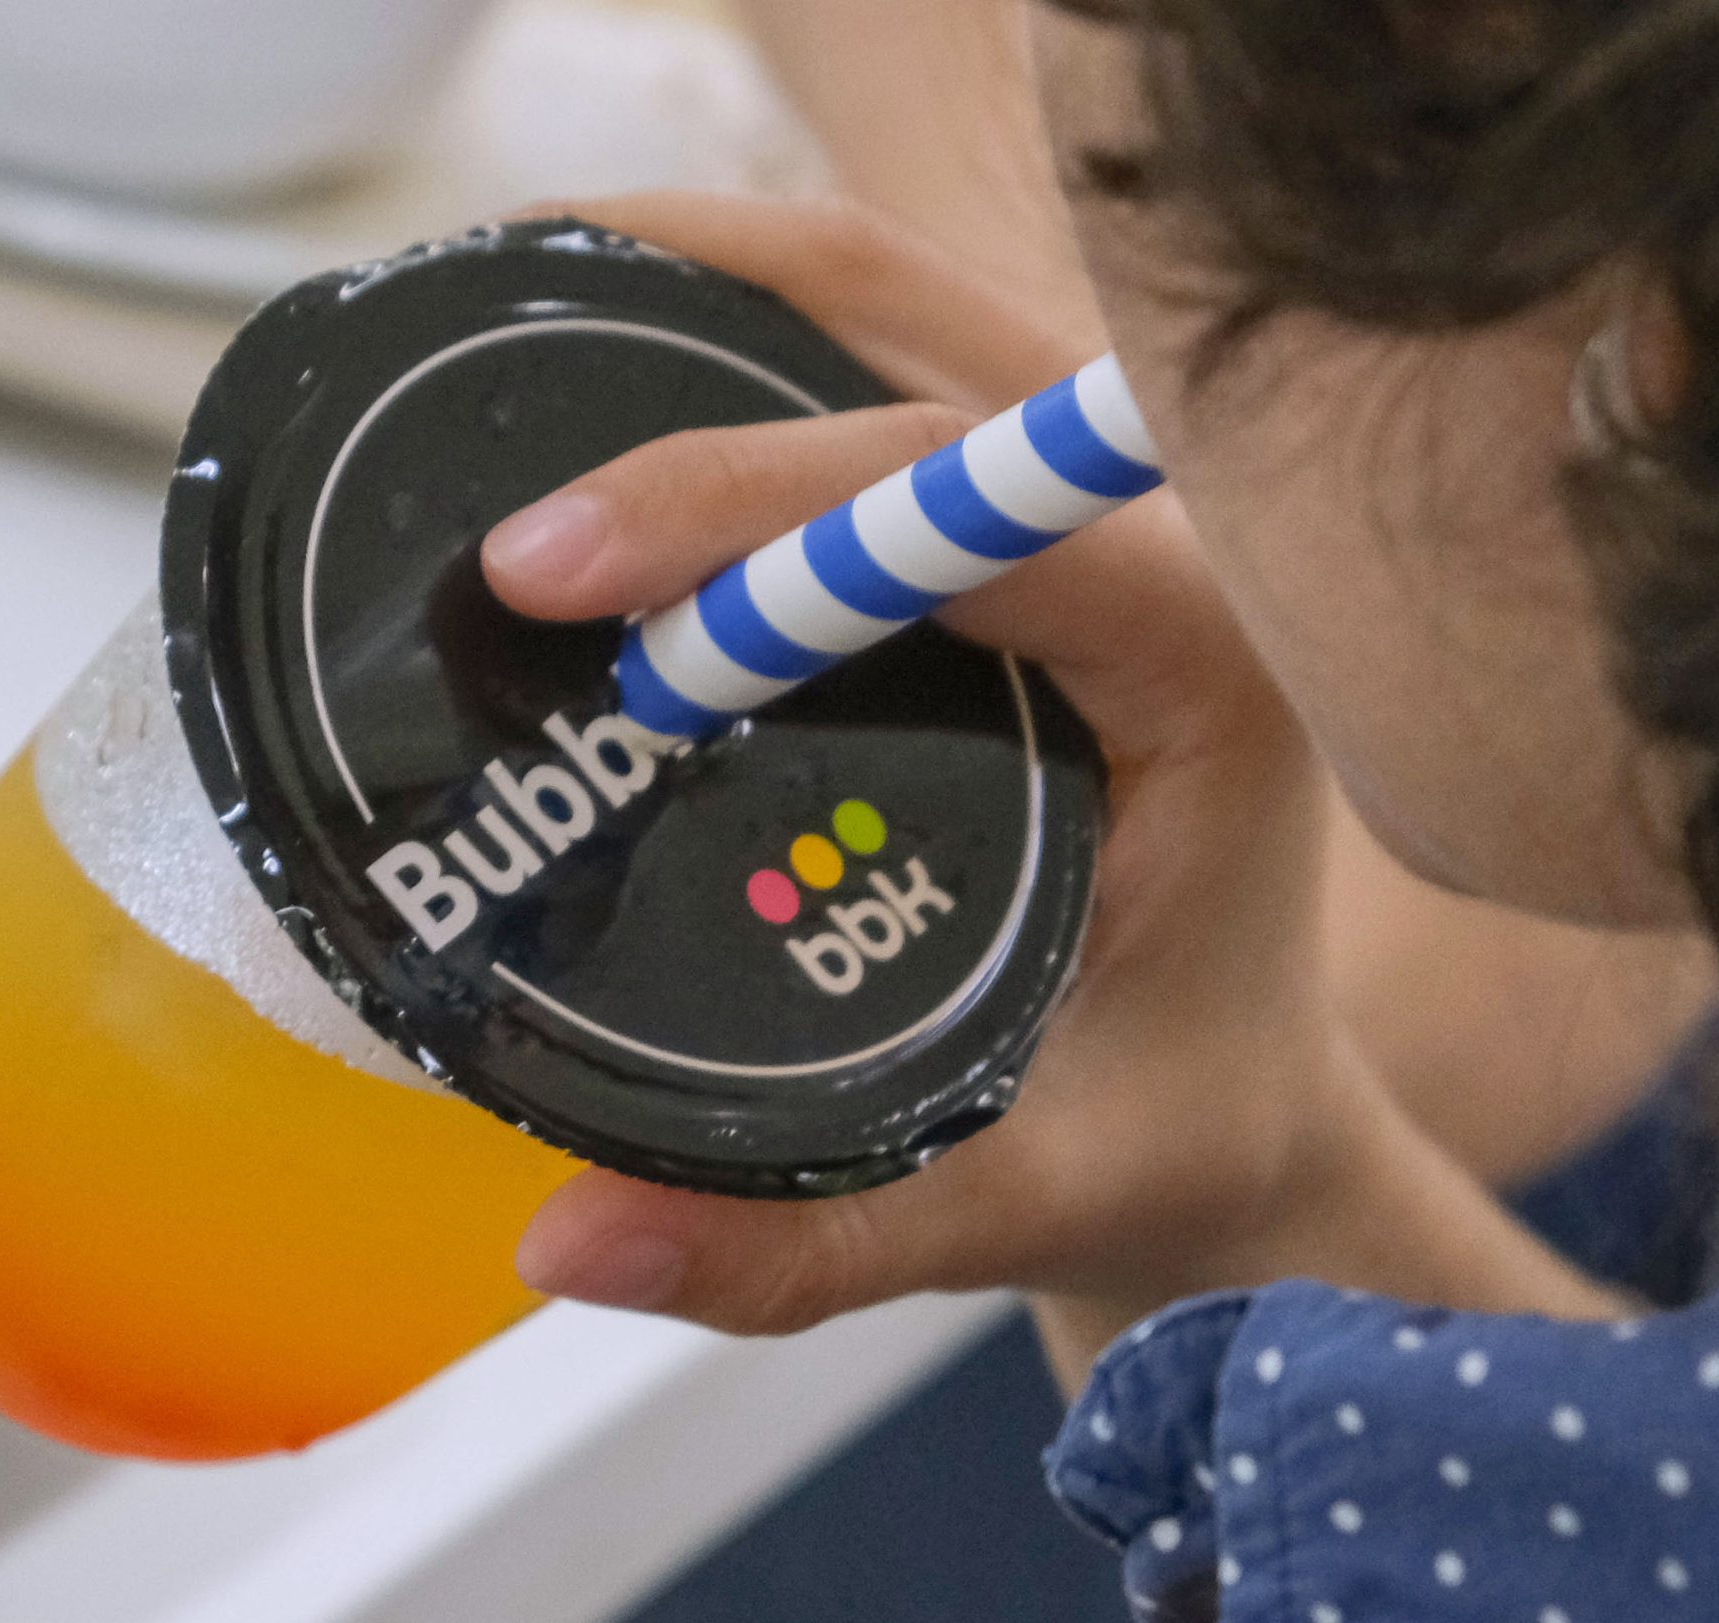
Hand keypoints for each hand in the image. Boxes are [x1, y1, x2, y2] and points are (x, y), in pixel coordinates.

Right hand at [482, 198, 1621, 1370]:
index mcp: (1208, 672)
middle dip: (689, 324)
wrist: (1248, 1092)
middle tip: (470, 414)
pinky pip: (872, 348)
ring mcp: (1088, 498)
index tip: (541, 568)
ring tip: (499, 325)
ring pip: (895, 299)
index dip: (747, 508)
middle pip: (923, 334)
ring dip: (701, 284)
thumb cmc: (1163, 1130)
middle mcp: (1171, 540)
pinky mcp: (1013, 508)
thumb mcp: (1012, 1202)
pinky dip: (728, 327)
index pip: (971, 515)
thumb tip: (560, 1240)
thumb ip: (802, 1241)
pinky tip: (591, 368)